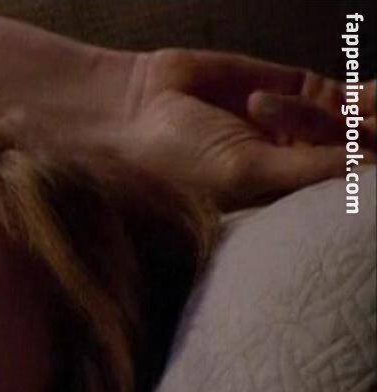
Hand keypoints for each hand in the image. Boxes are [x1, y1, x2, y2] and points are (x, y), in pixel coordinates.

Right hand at [109, 47, 347, 209]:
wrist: (136, 109)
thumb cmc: (177, 160)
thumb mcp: (246, 171)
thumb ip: (313, 168)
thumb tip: (373, 170)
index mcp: (282, 204)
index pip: (343, 196)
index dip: (363, 180)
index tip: (363, 170)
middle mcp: (295, 166)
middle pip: (359, 155)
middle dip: (363, 141)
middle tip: (353, 130)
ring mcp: (299, 127)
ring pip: (353, 123)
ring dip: (343, 116)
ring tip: (265, 109)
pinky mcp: (297, 90)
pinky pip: (343, 95)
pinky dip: (353, 97)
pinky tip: (331, 98)